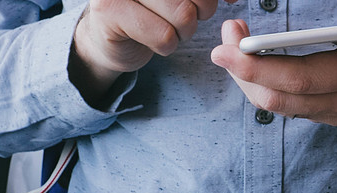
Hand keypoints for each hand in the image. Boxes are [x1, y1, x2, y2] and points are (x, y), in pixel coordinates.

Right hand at [71, 0, 232, 103]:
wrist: (109, 37)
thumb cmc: (149, 12)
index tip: (227, 1)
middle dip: (200, 11)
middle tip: (184, 16)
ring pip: (183, 15)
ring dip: (182, 31)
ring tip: (166, 27)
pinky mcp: (111, 12)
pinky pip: (164, 36)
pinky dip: (166, 45)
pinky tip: (152, 38)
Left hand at [210, 0, 336, 125]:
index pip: (304, 78)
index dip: (263, 67)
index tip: (232, 47)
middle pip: (281, 97)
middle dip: (244, 72)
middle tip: (220, 43)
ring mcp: (336, 112)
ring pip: (277, 104)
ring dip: (247, 76)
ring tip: (231, 41)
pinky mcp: (324, 114)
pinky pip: (282, 104)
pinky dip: (258, 81)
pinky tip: (248, 56)